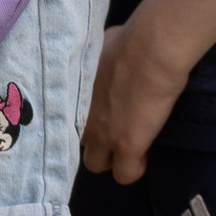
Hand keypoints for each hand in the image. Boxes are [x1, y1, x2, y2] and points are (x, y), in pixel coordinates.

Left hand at [79, 19, 192, 185]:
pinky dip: (136, 168)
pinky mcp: (127, 147)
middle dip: (96, 142)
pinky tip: (145, 155)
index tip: (102, 116)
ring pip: (97, 165)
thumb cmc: (128, 40)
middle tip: (116, 130)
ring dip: (113, 158)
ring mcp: (103, 135)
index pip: (64, 122)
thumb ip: (96, 67)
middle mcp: (81, 118)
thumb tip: (103, 63)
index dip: (85, 121)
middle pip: (77, 144)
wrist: (150, 49)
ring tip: (131, 144)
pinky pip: (126, 174)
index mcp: (73, 95)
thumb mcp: (98, 51)